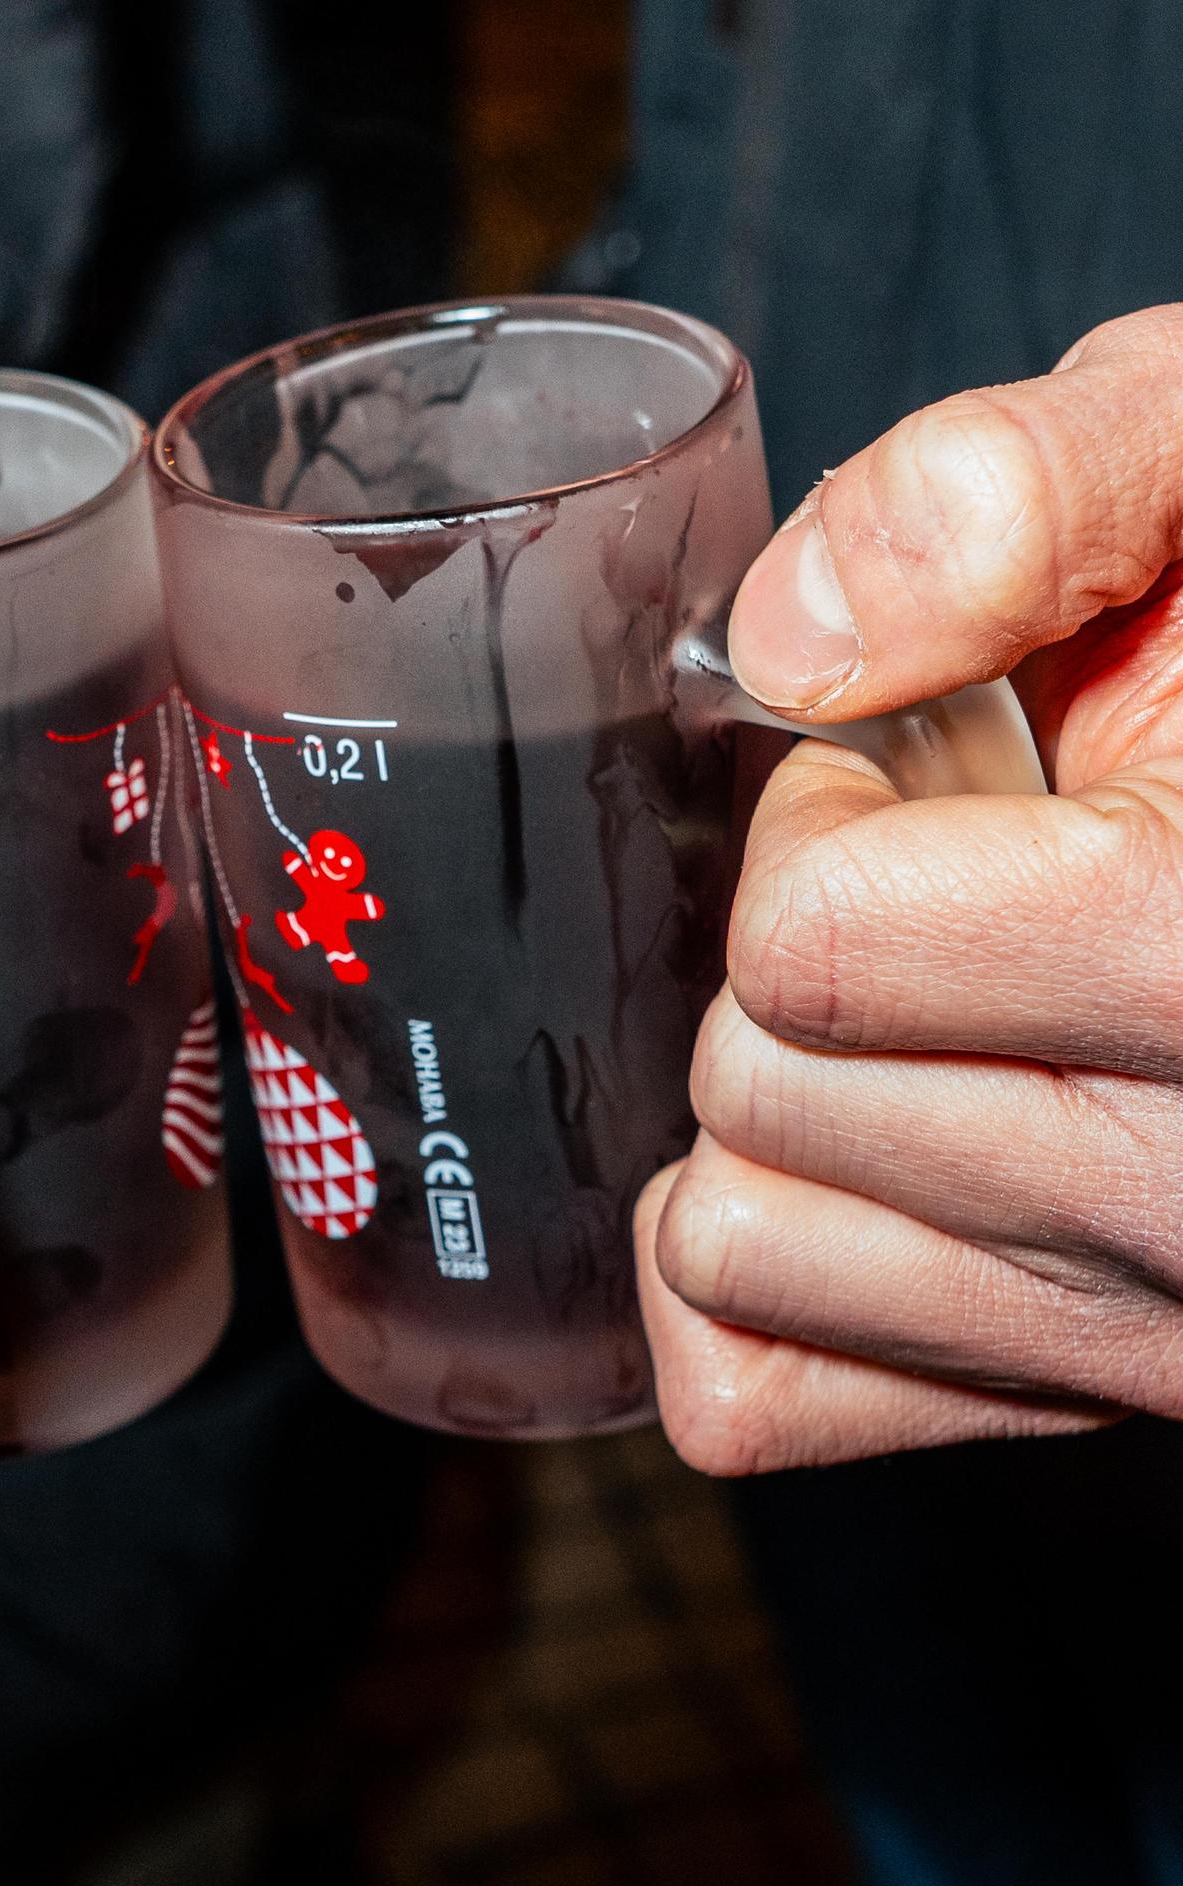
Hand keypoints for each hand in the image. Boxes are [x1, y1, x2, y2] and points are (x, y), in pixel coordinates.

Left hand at [637, 306, 1182, 1470]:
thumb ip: (1035, 489)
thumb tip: (792, 640)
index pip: (819, 948)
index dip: (825, 817)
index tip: (926, 766)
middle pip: (765, 1101)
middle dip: (791, 955)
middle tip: (943, 877)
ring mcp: (1155, 1325)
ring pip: (743, 1256)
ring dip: (781, 1105)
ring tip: (941, 1000)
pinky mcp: (1097, 1396)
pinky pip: (759, 1393)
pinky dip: (764, 1267)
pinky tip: (876, 1139)